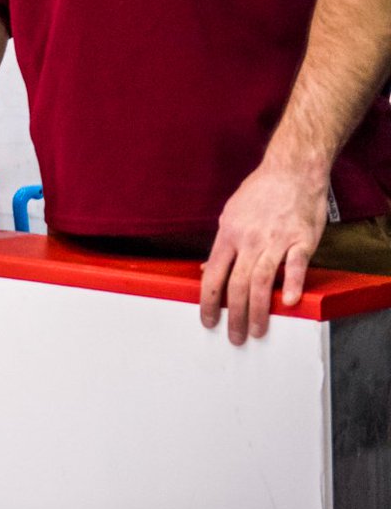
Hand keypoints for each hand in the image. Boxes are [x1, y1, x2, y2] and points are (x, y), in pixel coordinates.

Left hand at [200, 162, 326, 344]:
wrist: (291, 171)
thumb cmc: (260, 193)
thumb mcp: (231, 215)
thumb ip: (222, 245)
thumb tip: (205, 268)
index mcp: (228, 235)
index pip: (212, 274)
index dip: (208, 301)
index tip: (207, 321)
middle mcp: (249, 240)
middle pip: (237, 284)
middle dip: (234, 315)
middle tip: (235, 337)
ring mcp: (276, 240)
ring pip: (262, 280)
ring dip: (258, 310)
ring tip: (257, 331)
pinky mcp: (302, 239)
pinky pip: (295, 265)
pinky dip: (291, 284)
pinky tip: (289, 302)